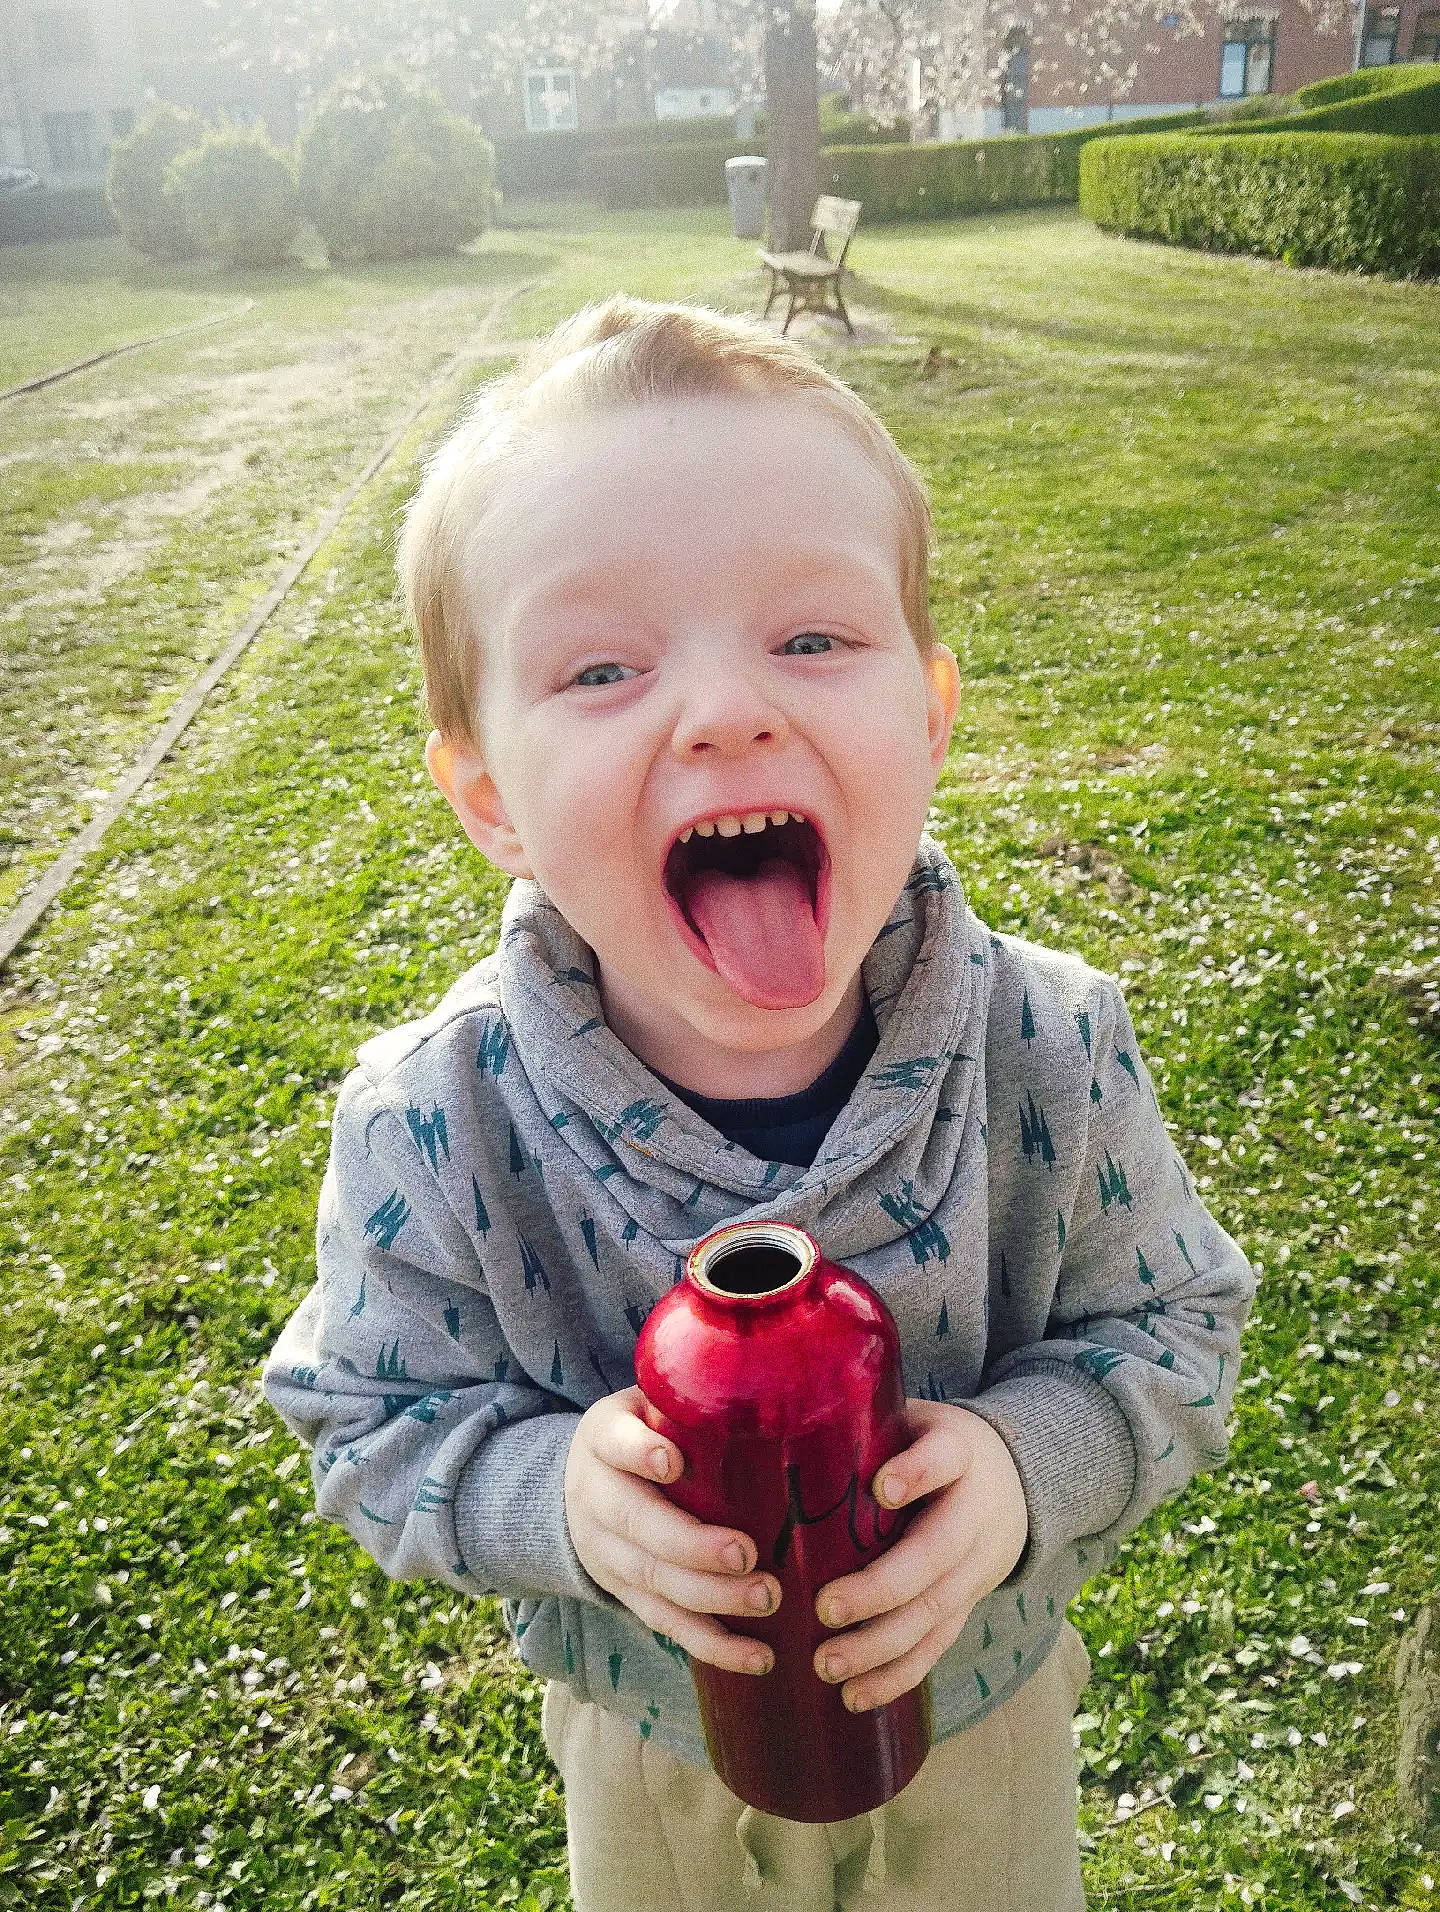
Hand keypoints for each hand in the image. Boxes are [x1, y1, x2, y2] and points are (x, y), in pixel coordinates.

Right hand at [564, 1386, 781, 1676]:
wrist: (579, 1484)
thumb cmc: (642, 1432)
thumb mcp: (647, 1400)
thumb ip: (694, 1393)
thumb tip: (779, 1365)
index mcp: (603, 1439)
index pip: (615, 1443)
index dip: (640, 1453)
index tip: (672, 1462)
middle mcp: (596, 1499)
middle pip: (638, 1529)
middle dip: (693, 1547)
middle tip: (748, 1554)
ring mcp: (607, 1555)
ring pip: (653, 1585)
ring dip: (712, 1600)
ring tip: (767, 1599)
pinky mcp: (626, 1595)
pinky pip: (667, 1625)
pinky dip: (713, 1645)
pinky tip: (759, 1657)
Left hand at [811, 1400, 1027, 1712]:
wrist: (1015, 1479)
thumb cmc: (932, 1443)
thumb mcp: (913, 1418)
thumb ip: (864, 1427)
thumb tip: (781, 1429)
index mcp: (959, 1452)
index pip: (943, 1458)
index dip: (917, 1474)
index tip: (882, 1488)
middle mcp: (975, 1513)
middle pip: (936, 1556)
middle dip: (881, 1589)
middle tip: (826, 1609)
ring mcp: (978, 1565)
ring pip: (936, 1612)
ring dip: (882, 1646)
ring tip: (828, 1665)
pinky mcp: (969, 1603)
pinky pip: (937, 1644)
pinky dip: (898, 1675)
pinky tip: (856, 1696)